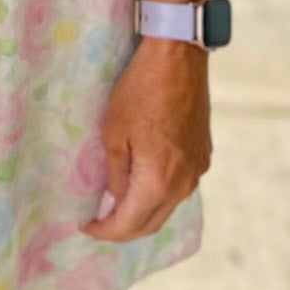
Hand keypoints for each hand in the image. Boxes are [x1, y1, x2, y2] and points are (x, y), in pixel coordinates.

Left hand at [79, 35, 211, 241]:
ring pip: (168, 207)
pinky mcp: (203, 156)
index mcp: (158, 181)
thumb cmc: (140, 90)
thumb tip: (115, 199)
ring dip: (143, 213)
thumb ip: (116, 173)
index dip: (105, 231)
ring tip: (117, 206)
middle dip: (123, 229)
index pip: (129, 224)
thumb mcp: (114, 132)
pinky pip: (180, 188)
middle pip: (151, 224)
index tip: (85, 227)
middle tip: (99, 222)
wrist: (179, 58)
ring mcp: (197, 171)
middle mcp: (183, 184)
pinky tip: (143, 184)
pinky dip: (159, 195)